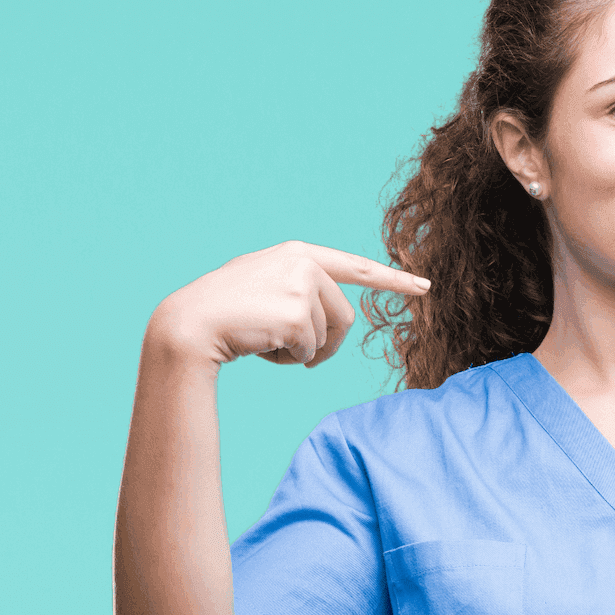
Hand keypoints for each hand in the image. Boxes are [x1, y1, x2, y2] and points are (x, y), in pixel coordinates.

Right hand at [150, 241, 429, 366]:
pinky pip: (310, 351)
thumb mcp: (263, 289)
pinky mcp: (295, 313)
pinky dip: (289, 360)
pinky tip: (261, 347)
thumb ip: (297, 291)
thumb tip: (324, 322)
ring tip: (266, 341)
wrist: (190, 324)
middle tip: (292, 351)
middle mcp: (304, 263)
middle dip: (324, 343)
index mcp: (298, 254)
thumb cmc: (224, 313)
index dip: (393, 280)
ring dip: (302, 352)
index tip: (424, 286)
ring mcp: (301, 286)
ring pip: (328, 337)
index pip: (355, 267)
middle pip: (345, 317)